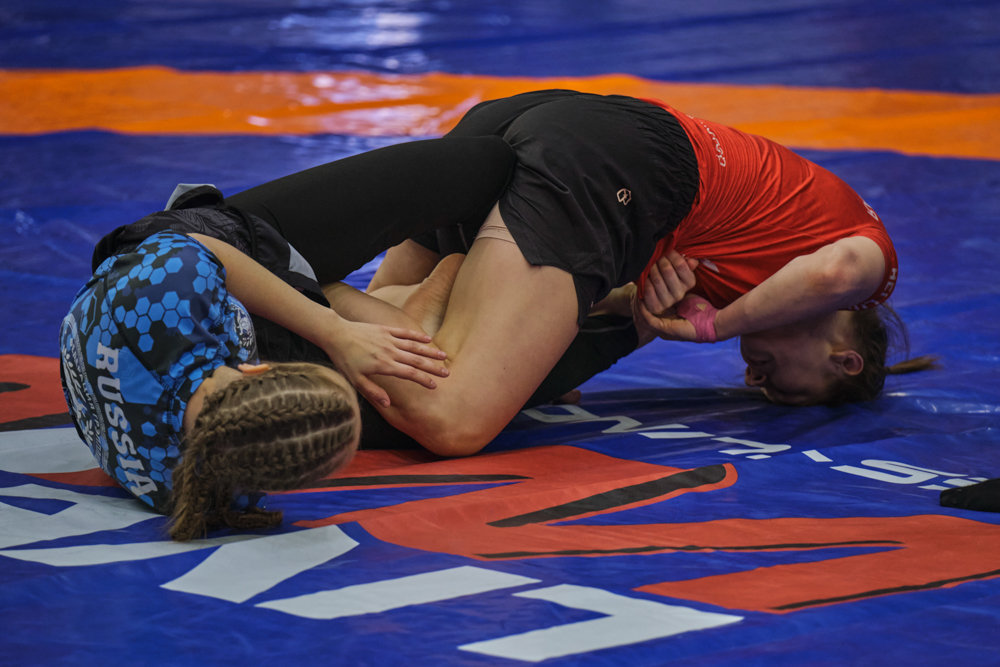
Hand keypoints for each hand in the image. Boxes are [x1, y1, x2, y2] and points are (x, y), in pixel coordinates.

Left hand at [321, 319, 448, 407]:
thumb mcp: (355, 380)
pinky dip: (416, 336)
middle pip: (416, 360)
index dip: (423, 380)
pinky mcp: (385, 330)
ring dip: (430, 351)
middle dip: (433, 367)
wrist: (335, 334)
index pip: (409, 374)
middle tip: (447, 373)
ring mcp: (389, 339)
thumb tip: (388, 404)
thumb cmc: (344, 359)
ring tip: (444, 355)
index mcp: (384, 365)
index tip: (434, 385)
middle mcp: (390, 352)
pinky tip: (427, 339)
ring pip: (414, 346)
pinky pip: (404, 333)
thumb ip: (373, 391)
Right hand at [635, 295, 718, 343]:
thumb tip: (670, 278)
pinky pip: (649, 319)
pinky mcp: (664, 330)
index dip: (648, 299)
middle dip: (642, 300)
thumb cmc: (701, 310)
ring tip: (639, 292)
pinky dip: (644, 309)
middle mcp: (663, 327)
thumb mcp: (685, 298)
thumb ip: (677, 292)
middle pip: (646, 314)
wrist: (711, 322)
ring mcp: (662, 330)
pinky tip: (642, 300)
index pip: (652, 311)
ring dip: (641, 304)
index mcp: (668, 321)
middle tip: (639, 288)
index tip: (645, 287)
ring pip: (645, 316)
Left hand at [642, 250, 698, 314]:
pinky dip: (645, 281)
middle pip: (668, 271)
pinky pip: (649, 290)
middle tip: (654, 256)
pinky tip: (645, 276)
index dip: (671, 255)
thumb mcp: (679, 269)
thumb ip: (686, 263)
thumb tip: (692, 261)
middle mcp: (680, 293)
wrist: (654, 293)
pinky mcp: (656, 306)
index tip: (665, 250)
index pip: (681, 265)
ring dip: (651, 269)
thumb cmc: (667, 276)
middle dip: (659, 260)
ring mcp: (668, 301)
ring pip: (657, 279)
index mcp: (689, 282)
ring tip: (649, 264)